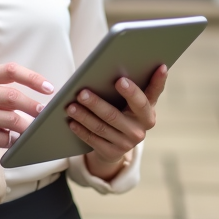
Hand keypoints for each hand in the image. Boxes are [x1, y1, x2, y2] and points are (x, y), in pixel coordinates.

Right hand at [0, 63, 52, 163]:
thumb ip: (2, 91)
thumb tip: (39, 99)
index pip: (10, 70)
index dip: (33, 78)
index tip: (49, 88)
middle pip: (12, 96)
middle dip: (34, 106)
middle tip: (46, 115)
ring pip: (10, 119)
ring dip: (26, 128)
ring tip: (33, 132)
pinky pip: (1, 138)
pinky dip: (12, 142)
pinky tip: (14, 143)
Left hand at [67, 64, 168, 178]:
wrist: (120, 143)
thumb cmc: (125, 111)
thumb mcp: (133, 102)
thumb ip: (131, 88)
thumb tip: (114, 65)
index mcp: (148, 111)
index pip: (148, 96)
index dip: (136, 89)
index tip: (121, 79)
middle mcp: (141, 128)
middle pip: (115, 114)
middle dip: (97, 103)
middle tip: (82, 92)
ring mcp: (127, 143)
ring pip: (101, 127)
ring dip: (84, 116)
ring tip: (70, 105)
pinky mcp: (113, 152)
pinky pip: (94, 140)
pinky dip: (81, 130)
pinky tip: (71, 121)